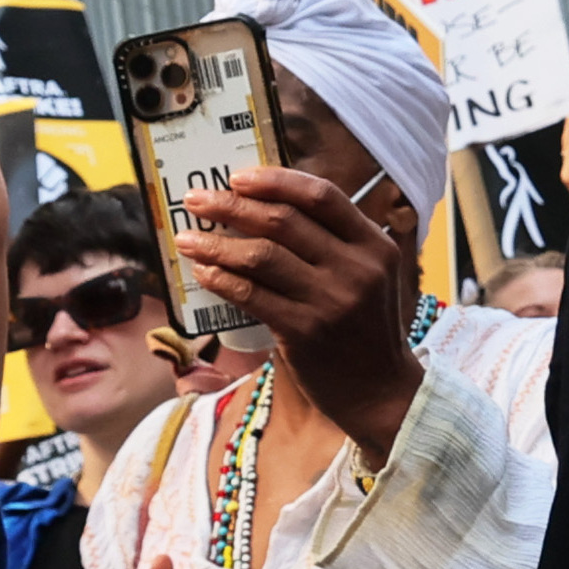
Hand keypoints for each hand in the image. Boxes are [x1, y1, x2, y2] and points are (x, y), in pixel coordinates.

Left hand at [178, 170, 423, 460]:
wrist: (380, 391)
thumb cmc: (366, 328)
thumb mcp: (370, 276)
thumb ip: (334, 243)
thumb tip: (267, 209)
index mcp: (374, 245)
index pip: (321, 196)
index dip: (276, 181)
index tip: (238, 177)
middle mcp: (356, 268)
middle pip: (284, 221)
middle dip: (232, 205)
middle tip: (197, 200)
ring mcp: (330, 301)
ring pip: (261, 256)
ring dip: (216, 243)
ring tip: (188, 238)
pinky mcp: (305, 332)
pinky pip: (252, 296)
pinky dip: (223, 280)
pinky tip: (205, 273)